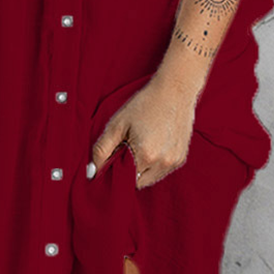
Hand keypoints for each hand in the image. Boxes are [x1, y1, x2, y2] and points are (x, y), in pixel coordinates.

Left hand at [90, 72, 197, 189]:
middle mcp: (163, 163)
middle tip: (127, 148)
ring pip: (151, 178)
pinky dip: (155, 163)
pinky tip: (153, 143)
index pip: (125, 181)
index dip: (117, 172)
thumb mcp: (117, 124)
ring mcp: (174, 161)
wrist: (174, 91)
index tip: (115, 158)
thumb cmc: (145, 104)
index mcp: (146, 156)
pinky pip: (163, 170)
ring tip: (141, 144)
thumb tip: (92, 171)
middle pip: (139, 182)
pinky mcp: (181, 158)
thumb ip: (101, 150)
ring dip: (143, 168)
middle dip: (130, 171)